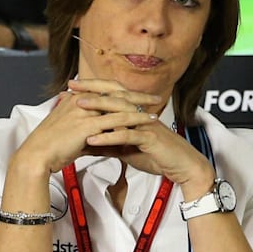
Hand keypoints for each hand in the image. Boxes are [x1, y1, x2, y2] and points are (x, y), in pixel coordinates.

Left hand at [65, 78, 211, 187]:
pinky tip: (92, 140)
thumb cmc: (156, 155)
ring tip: (78, 107)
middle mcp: (140, 114)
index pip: (112, 95)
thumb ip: (108, 144)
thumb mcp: (126, 149)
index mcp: (134, 113)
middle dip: (92, 90)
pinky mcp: (149, 138)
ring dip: (98, 108)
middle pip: (114, 96)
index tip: (72, 86)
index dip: (93, 88)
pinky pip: (126, 135)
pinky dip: (108, 137)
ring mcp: (145, 124)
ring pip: (120, 111)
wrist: (181, 165)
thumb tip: (87, 144)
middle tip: (72, 86)